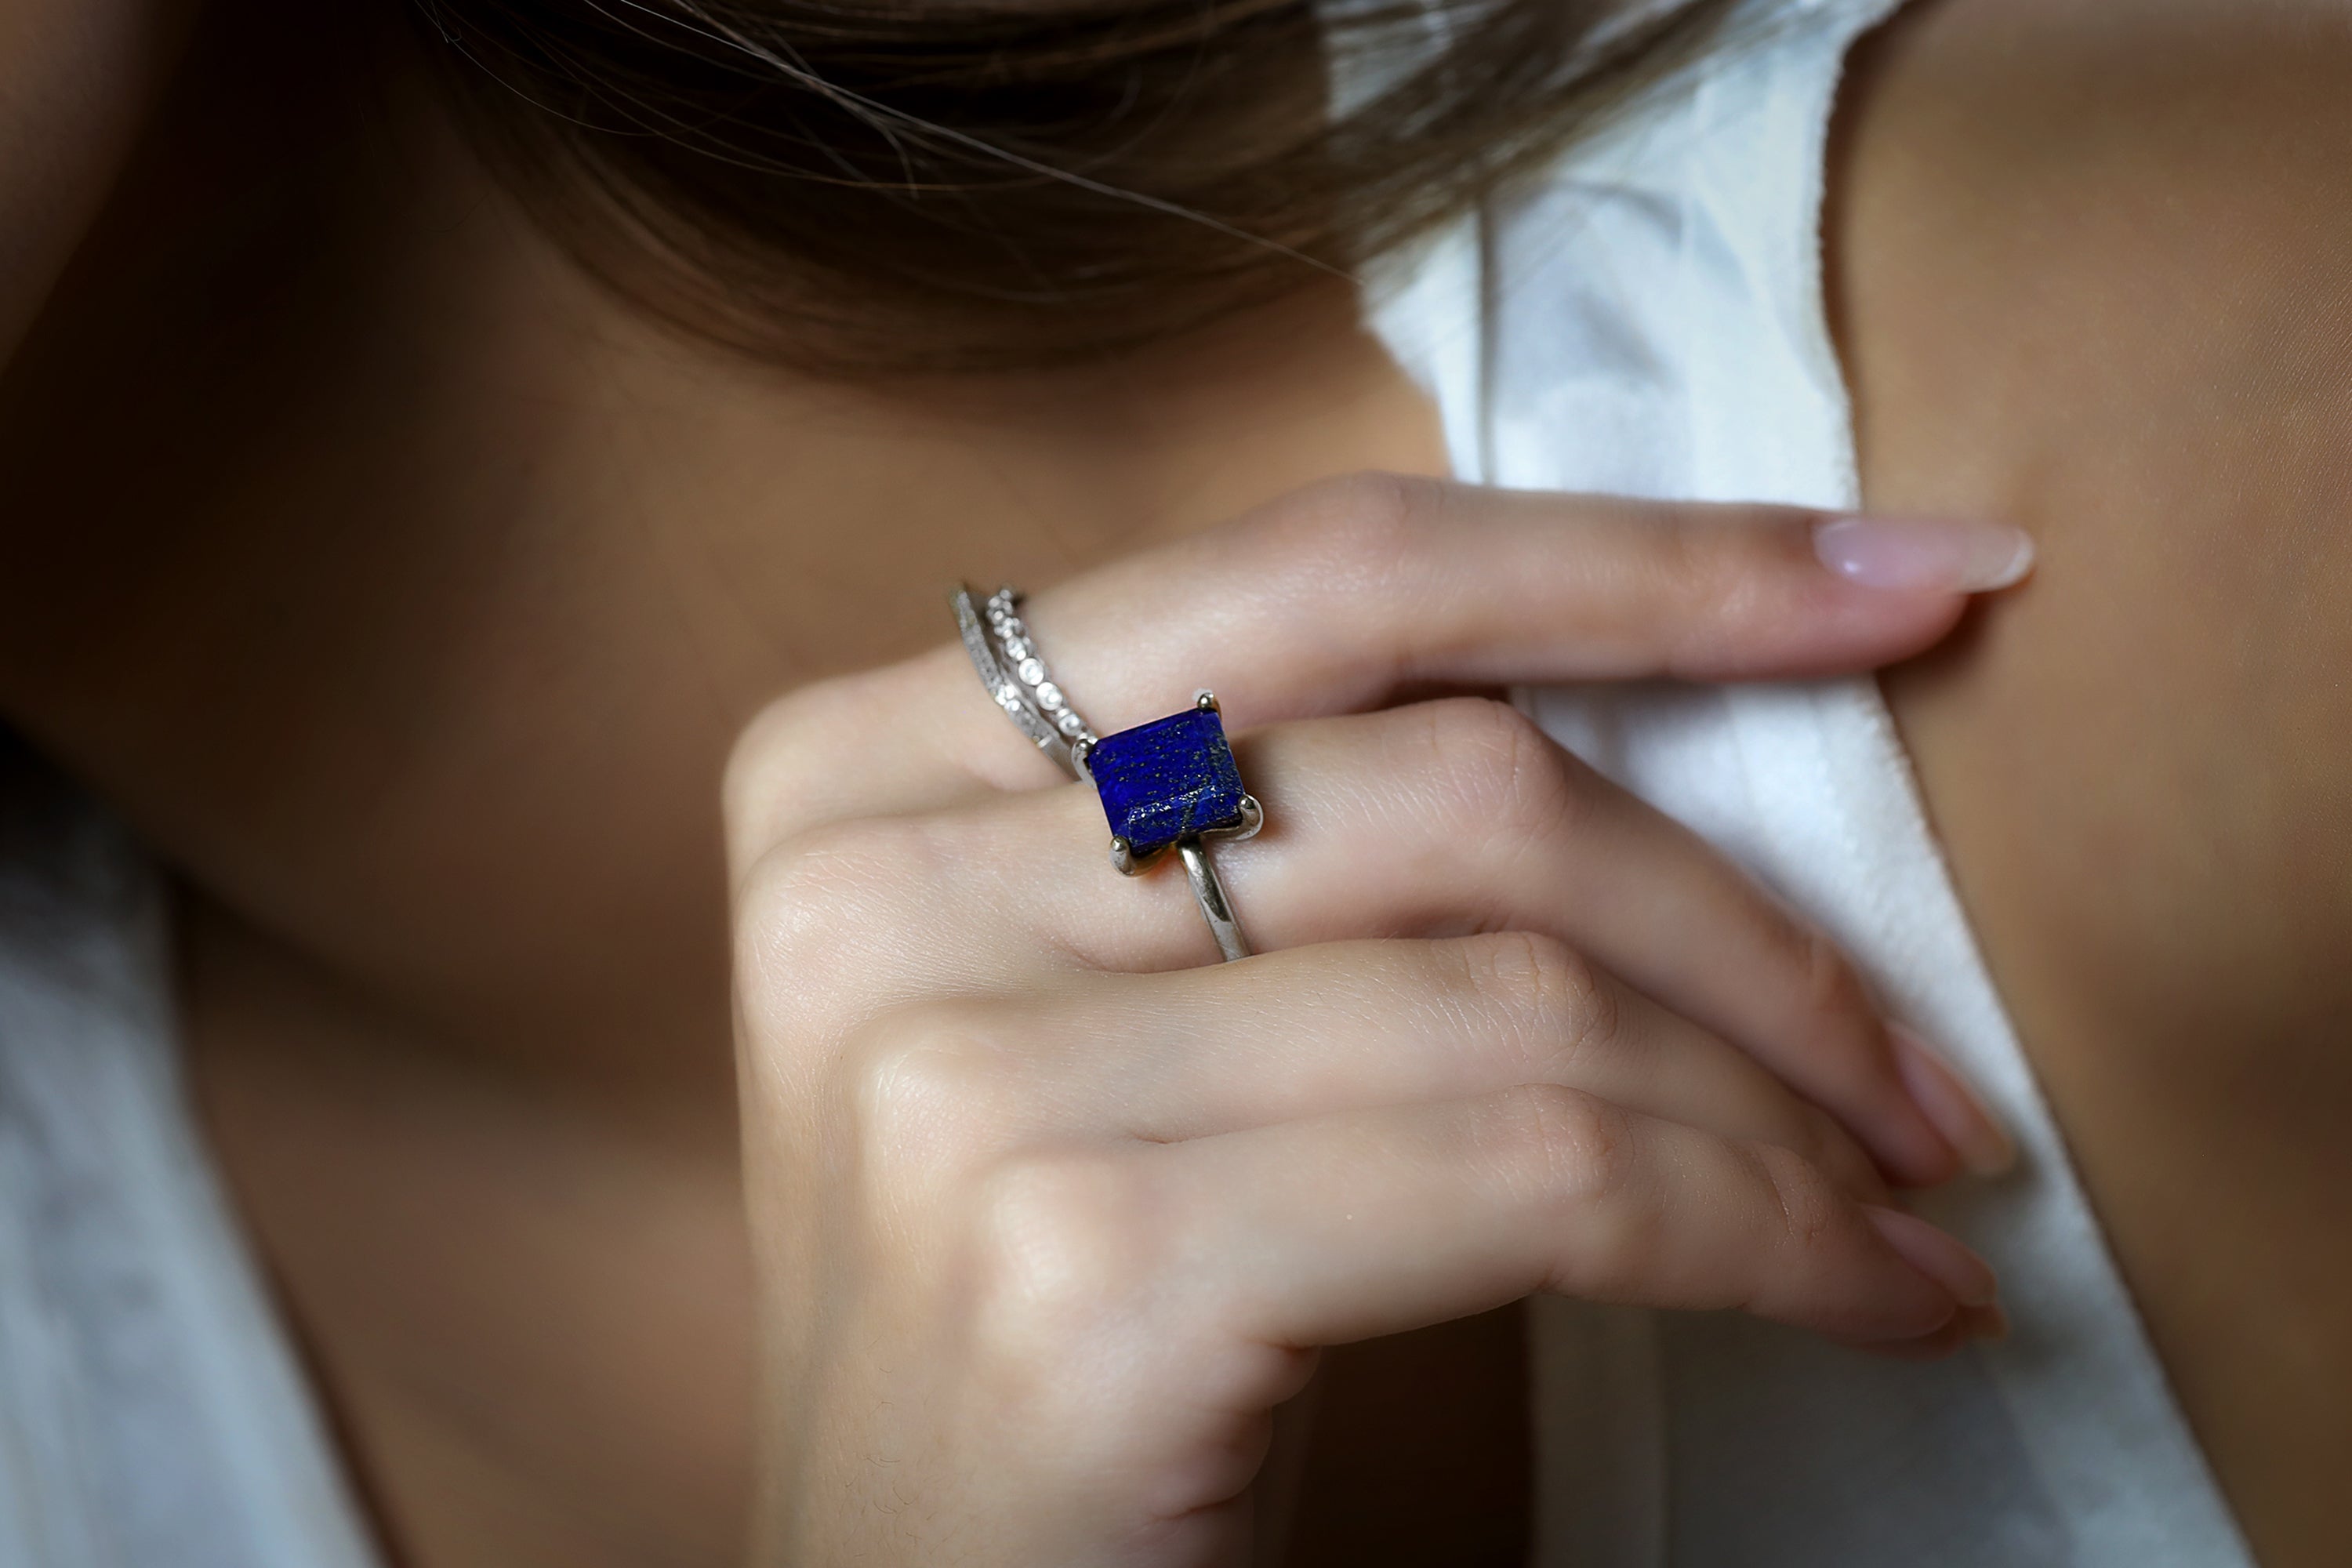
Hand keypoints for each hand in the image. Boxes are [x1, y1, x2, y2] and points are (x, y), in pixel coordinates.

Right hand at [726, 476, 2022, 1565]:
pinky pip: (1539, 1172)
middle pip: (1454, 779)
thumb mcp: (1113, 1013)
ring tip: (1899, 1196)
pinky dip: (1758, 1233)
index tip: (1902, 581)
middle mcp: (877, 883)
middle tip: (1922, 1058)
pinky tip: (1861, 1293)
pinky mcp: (1078, 1271)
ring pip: (1524, 987)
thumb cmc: (1057, 1321)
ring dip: (1785, 1106)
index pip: (1328, 574)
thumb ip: (1281, 824)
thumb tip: (1682, 666)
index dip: (1647, 560)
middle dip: (1756, 917)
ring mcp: (957, 1076)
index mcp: (871, 762)